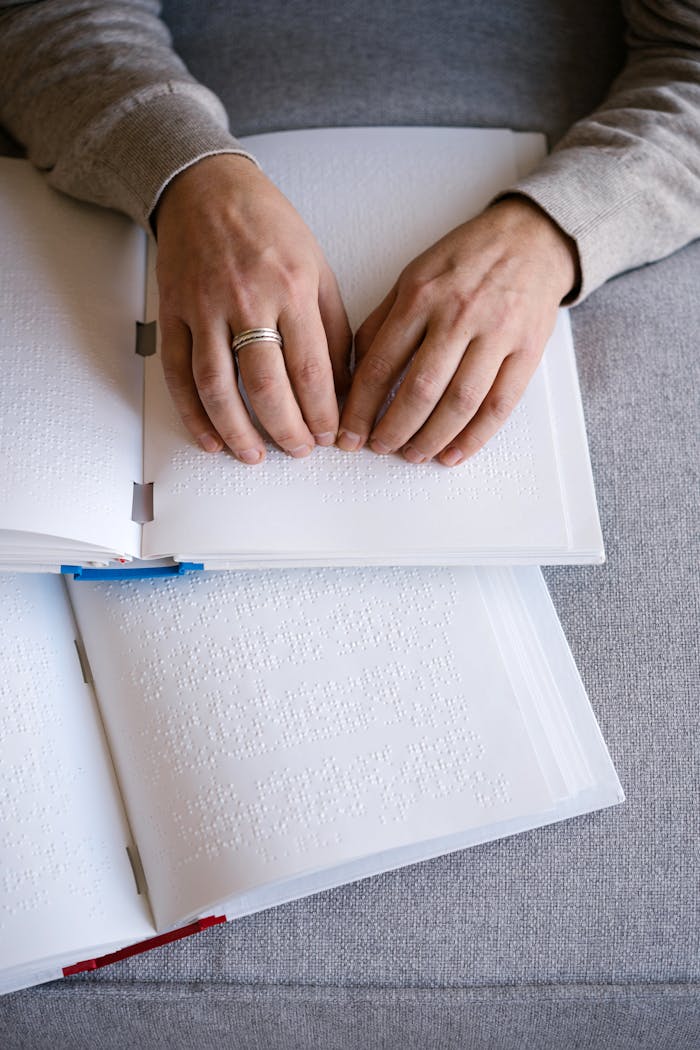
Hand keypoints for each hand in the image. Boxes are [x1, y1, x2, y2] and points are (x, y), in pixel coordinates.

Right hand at [155, 154, 350, 462]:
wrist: (206, 187)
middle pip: (265, 384)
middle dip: (286, 429)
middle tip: (299, 450)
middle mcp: (247, 298)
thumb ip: (333, 329)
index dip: (322, 412)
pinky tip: (209, 437)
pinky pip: (178, 373)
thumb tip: (342, 388)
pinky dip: (192, 412)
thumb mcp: (318, 268)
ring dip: (237, 430)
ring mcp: (204, 307)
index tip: (331, 436)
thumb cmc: (268, 226)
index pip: (311, 368)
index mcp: (293, 287)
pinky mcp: (173, 312)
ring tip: (254, 455)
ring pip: (218, 386)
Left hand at [337, 197, 577, 465]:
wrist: (532, 237)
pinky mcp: (526, 351)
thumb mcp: (413, 275)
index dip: (360, 407)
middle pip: (420, 389)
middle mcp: (458, 315)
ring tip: (412, 455)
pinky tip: (453, 453)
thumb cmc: (467, 258)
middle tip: (379, 449)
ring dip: (431, 438)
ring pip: (460, 403)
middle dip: (393, 429)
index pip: (380, 364)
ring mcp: (496, 334)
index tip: (349, 433)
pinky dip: (474, 437)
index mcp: (421, 295)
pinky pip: (499, 405)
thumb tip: (353, 372)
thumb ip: (382, 321)